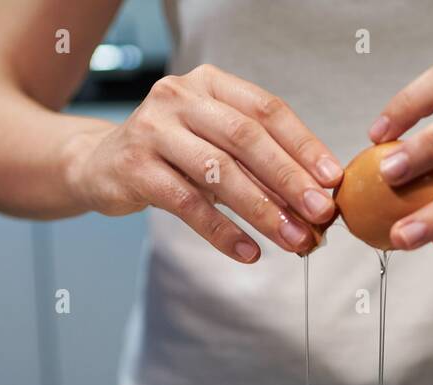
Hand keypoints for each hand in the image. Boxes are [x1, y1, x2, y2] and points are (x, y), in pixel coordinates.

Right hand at [65, 65, 342, 261]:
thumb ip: (258, 164)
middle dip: (289, 180)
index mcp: (210, 84)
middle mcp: (180, 97)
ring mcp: (153, 130)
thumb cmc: (171, 156)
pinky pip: (187, 204)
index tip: (333, 180)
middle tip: (320, 214)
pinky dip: (222, 232)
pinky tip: (249, 252)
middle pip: (246, 139)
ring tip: (293, 240)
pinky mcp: (134, 168)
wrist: (99, 164)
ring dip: (263, 211)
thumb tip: (315, 200)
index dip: (304, 145)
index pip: (267, 111)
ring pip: (219, 173)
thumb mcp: (214, 145)